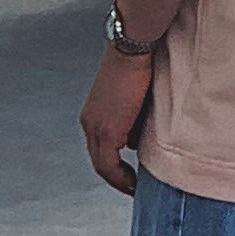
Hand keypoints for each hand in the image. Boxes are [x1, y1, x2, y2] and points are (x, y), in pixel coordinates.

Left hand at [81, 42, 153, 194]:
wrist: (134, 47)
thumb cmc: (139, 63)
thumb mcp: (136, 96)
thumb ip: (137, 116)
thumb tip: (144, 134)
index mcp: (95, 113)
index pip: (101, 148)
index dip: (115, 166)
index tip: (130, 176)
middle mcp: (90, 122)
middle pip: (99, 161)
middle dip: (117, 177)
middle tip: (134, 188)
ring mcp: (96, 127)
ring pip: (103, 166)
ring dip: (120, 180)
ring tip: (136, 189)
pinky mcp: (107, 130)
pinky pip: (108, 166)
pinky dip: (120, 179)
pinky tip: (134, 185)